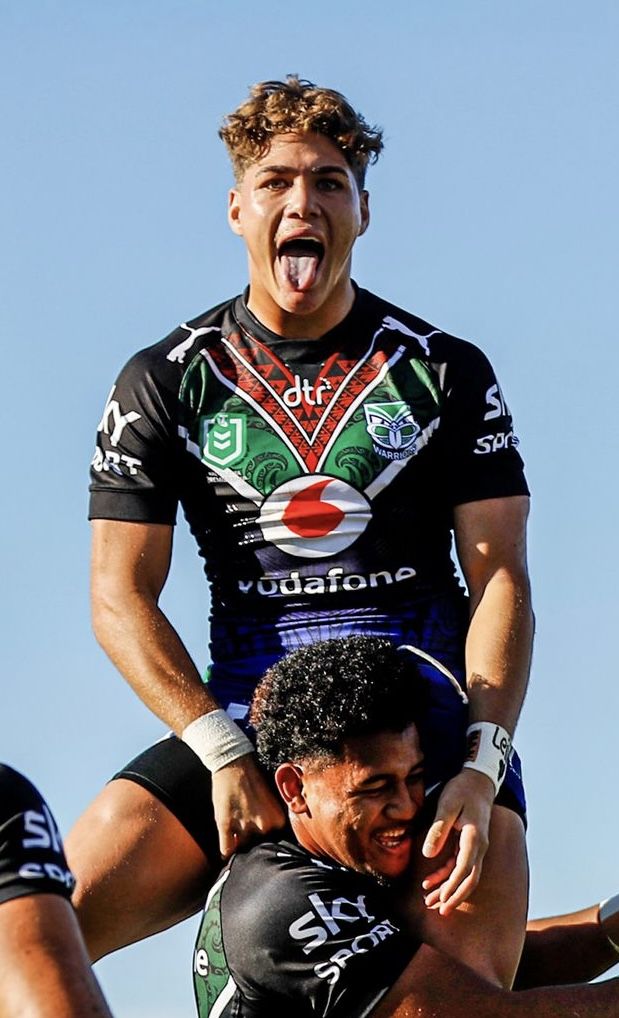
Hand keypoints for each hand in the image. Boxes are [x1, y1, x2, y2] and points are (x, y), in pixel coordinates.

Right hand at [211, 753, 285, 858]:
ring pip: (243, 849)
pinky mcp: (225, 824)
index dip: (267, 842)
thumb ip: (272, 821)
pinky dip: (227, 853)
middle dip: (254, 844)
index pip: (274, 844)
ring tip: (238, 840)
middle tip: (249, 838)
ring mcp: (244, 826)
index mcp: (277, 820)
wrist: (235, 763)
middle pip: (259, 848)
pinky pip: (227, 849)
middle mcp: (263, 826)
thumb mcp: (271, 801)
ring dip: (240, 846)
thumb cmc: (253, 779)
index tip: (263, 841)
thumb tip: (272, 839)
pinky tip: (228, 852)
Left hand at [421, 768, 493, 915]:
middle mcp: (479, 846)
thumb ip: (438, 829)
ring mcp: (475, 846)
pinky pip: (459, 866)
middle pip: (470, 879)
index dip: (453, 886)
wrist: (477, 780)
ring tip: (430, 902)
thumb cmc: (462, 789)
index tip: (441, 899)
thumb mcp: (447, 805)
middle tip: (440, 912)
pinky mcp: (468, 844)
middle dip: (455, 897)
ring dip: (448, 890)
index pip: (466, 869)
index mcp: (475, 838)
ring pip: (464, 876)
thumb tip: (428, 855)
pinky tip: (430, 883)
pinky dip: (446, 876)